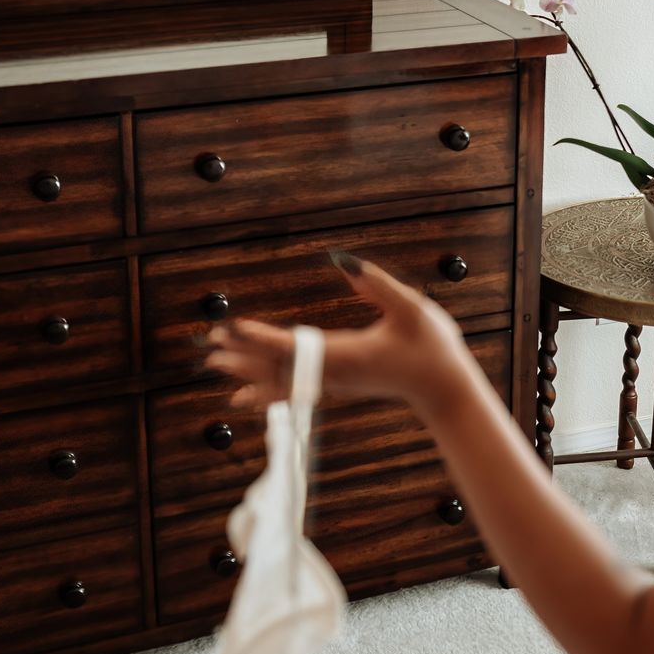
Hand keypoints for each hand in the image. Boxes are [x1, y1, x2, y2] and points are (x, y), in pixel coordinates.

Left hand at [203, 253, 482, 414]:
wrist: (444, 389)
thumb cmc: (432, 347)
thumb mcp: (410, 307)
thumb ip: (377, 284)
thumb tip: (344, 260)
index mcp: (347, 353)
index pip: (293, 345)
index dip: (260, 337)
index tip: (233, 328)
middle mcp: (335, 373)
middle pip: (278, 367)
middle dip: (242, 356)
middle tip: (208, 346)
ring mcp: (336, 383)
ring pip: (281, 380)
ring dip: (246, 371)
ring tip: (215, 365)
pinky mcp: (339, 386)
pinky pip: (293, 389)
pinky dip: (264, 389)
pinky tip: (244, 393)